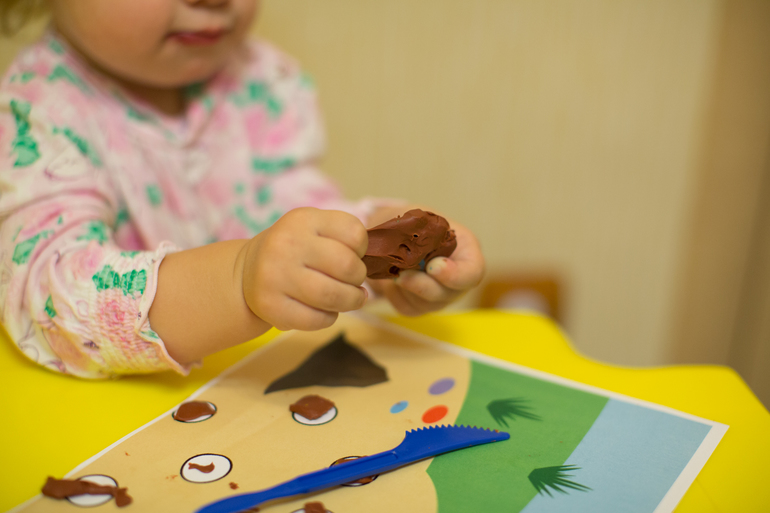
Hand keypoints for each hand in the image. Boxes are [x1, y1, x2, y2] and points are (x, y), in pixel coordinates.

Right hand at [240, 207, 368, 330]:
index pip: (354, 233)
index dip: (362, 248)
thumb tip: (377, 261)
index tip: (353, 254)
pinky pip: (317, 320)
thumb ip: (343, 237)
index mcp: (303, 220)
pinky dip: (329, 318)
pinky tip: (324, 310)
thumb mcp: (314, 228)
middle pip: (347, 267)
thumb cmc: (295, 250)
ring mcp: (275, 276)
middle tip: (353, 281)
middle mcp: (286, 244)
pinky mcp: (271, 305)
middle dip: (358, 278)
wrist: (247, 271)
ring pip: (334, 297)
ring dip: (350, 301)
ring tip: (349, 299)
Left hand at [368, 219, 483, 314]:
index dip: (455, 275)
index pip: (473, 272)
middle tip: (400, 274)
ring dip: (405, 289)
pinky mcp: (422, 305)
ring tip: (391, 270)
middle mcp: (459, 279)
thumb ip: (416, 227)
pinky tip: (389, 279)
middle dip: (421, 285)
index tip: (432, 267)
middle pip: (447, 294)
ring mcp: (442, 295)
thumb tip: (404, 235)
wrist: (398, 236)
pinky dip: (395, 295)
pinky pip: (409, 308)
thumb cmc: (414, 223)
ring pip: (426, 305)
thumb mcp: (417, 217)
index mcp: (466, 252)